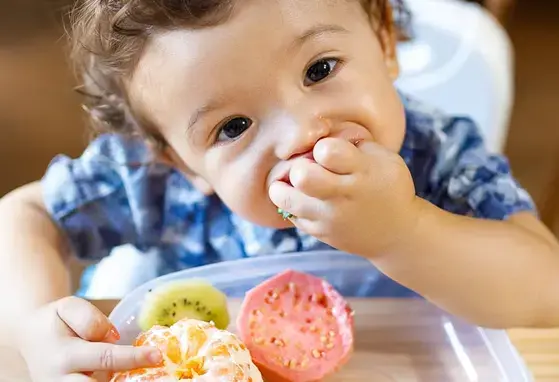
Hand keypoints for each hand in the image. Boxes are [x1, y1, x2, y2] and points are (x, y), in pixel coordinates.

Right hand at [17, 296, 161, 381]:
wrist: (29, 339)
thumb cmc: (54, 321)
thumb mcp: (68, 307)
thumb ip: (90, 319)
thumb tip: (113, 338)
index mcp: (63, 356)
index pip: (105, 358)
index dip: (134, 357)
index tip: (156, 355)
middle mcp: (62, 381)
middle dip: (127, 381)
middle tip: (152, 368)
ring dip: (121, 380)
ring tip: (144, 372)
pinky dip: (116, 381)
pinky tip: (131, 373)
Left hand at [269, 137, 420, 256]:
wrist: (398, 233)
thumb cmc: (387, 186)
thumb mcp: (382, 157)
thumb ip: (352, 143)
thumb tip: (318, 129)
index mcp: (363, 171)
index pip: (327, 151)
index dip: (323, 147)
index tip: (328, 153)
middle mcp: (344, 196)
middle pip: (301, 176)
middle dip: (298, 166)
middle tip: (306, 168)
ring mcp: (330, 218)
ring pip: (286, 198)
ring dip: (285, 186)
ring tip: (297, 183)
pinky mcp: (320, 233)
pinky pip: (291, 215)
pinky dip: (293, 205)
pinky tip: (306, 199)